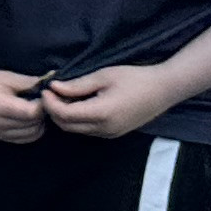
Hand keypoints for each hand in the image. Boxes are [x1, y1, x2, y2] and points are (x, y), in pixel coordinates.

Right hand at [0, 65, 49, 143]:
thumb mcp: (6, 76)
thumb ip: (29, 82)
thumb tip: (50, 87)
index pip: (32, 113)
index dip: (43, 104)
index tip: (43, 95)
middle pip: (33, 125)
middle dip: (42, 114)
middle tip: (40, 102)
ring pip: (30, 135)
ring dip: (37, 123)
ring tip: (33, 110)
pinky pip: (21, 140)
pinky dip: (30, 131)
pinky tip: (27, 119)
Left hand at [41, 64, 176, 139]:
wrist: (164, 90)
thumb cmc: (135, 78)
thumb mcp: (104, 76)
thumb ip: (77, 85)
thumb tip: (54, 87)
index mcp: (101, 114)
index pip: (64, 114)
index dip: (50, 103)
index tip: (46, 89)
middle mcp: (103, 129)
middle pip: (66, 126)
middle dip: (54, 111)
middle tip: (51, 93)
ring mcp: (109, 134)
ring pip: (76, 130)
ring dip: (65, 116)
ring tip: (64, 97)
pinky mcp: (113, 134)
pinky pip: (87, 130)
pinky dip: (77, 120)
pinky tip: (79, 104)